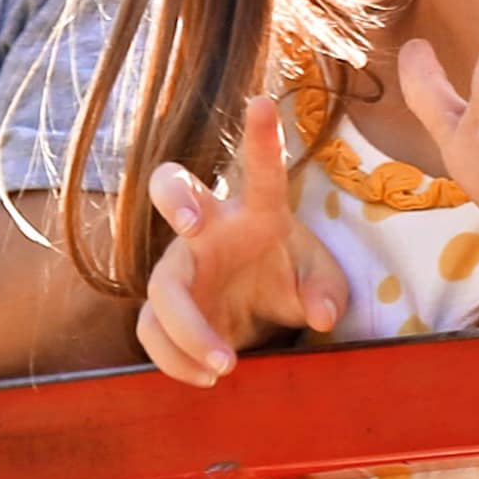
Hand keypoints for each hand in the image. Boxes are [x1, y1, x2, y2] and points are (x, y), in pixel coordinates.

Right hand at [139, 64, 345, 386]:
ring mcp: (179, 266)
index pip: (261, 172)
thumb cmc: (288, 277)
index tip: (261, 101)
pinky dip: (175, 359)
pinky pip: (150, 330)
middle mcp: (209, 229)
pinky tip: (207, 376)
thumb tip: (321, 315)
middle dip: (176, 197)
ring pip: (159, 286)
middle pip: (173, 190)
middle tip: (191, 221)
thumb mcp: (321, 282)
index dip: (260, 138)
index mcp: (257, 212)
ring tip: (226, 364)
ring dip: (187, 329)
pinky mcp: (162, 307)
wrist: (256, 311)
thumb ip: (327, 290)